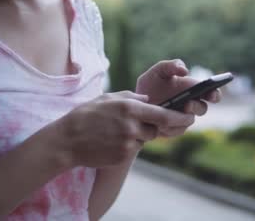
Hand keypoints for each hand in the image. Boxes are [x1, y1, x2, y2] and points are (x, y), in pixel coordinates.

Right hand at [54, 91, 193, 167]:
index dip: (178, 117)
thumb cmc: (87, 115)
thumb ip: (132, 97)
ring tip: (117, 131)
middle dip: (151, 127)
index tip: (187, 117)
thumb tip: (149, 99)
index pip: (164, 115)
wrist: (68, 140)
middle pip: (156, 129)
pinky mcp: (123, 156)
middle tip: (136, 123)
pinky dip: (127, 145)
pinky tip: (111, 141)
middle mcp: (132, 126)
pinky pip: (133, 150)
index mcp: (131, 108)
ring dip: (138, 136)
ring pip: (144, 140)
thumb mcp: (108, 98)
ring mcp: (128, 143)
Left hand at [135, 59, 221, 136]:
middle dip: (197, 107)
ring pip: (188, 121)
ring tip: (170, 113)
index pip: (211, 93)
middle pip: (202, 109)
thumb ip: (171, 66)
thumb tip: (185, 71)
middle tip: (188, 104)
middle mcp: (190, 105)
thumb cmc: (151, 84)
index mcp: (192, 90)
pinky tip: (160, 123)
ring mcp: (182, 119)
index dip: (215, 94)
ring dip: (181, 118)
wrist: (134, 102)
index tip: (212, 93)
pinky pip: (175, 130)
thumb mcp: (158, 71)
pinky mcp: (172, 130)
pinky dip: (169, 126)